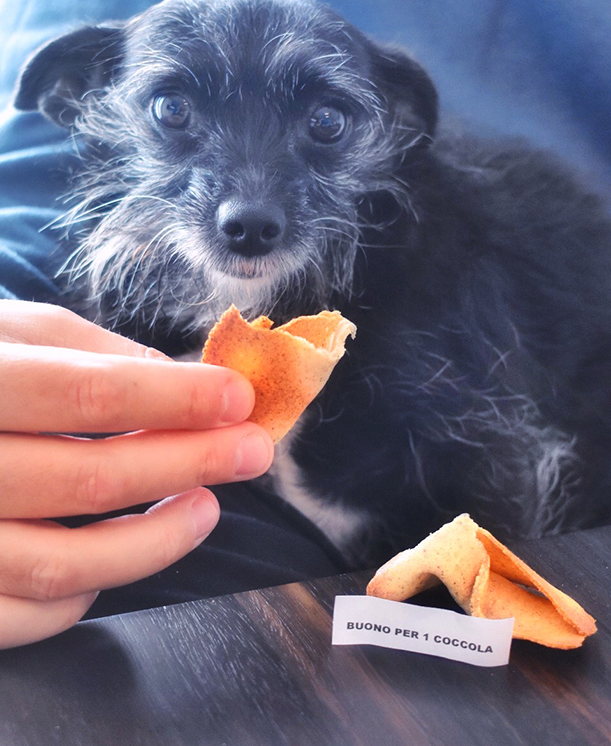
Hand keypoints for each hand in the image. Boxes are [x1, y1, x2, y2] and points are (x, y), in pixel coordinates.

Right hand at [0, 301, 273, 648]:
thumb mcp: (5, 331)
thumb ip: (84, 350)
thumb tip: (173, 378)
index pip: (87, 393)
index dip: (174, 398)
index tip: (238, 398)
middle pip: (87, 477)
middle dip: (189, 462)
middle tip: (251, 450)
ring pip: (61, 563)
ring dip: (154, 541)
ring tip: (207, 506)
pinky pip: (23, 615)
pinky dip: (88, 593)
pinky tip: (128, 553)